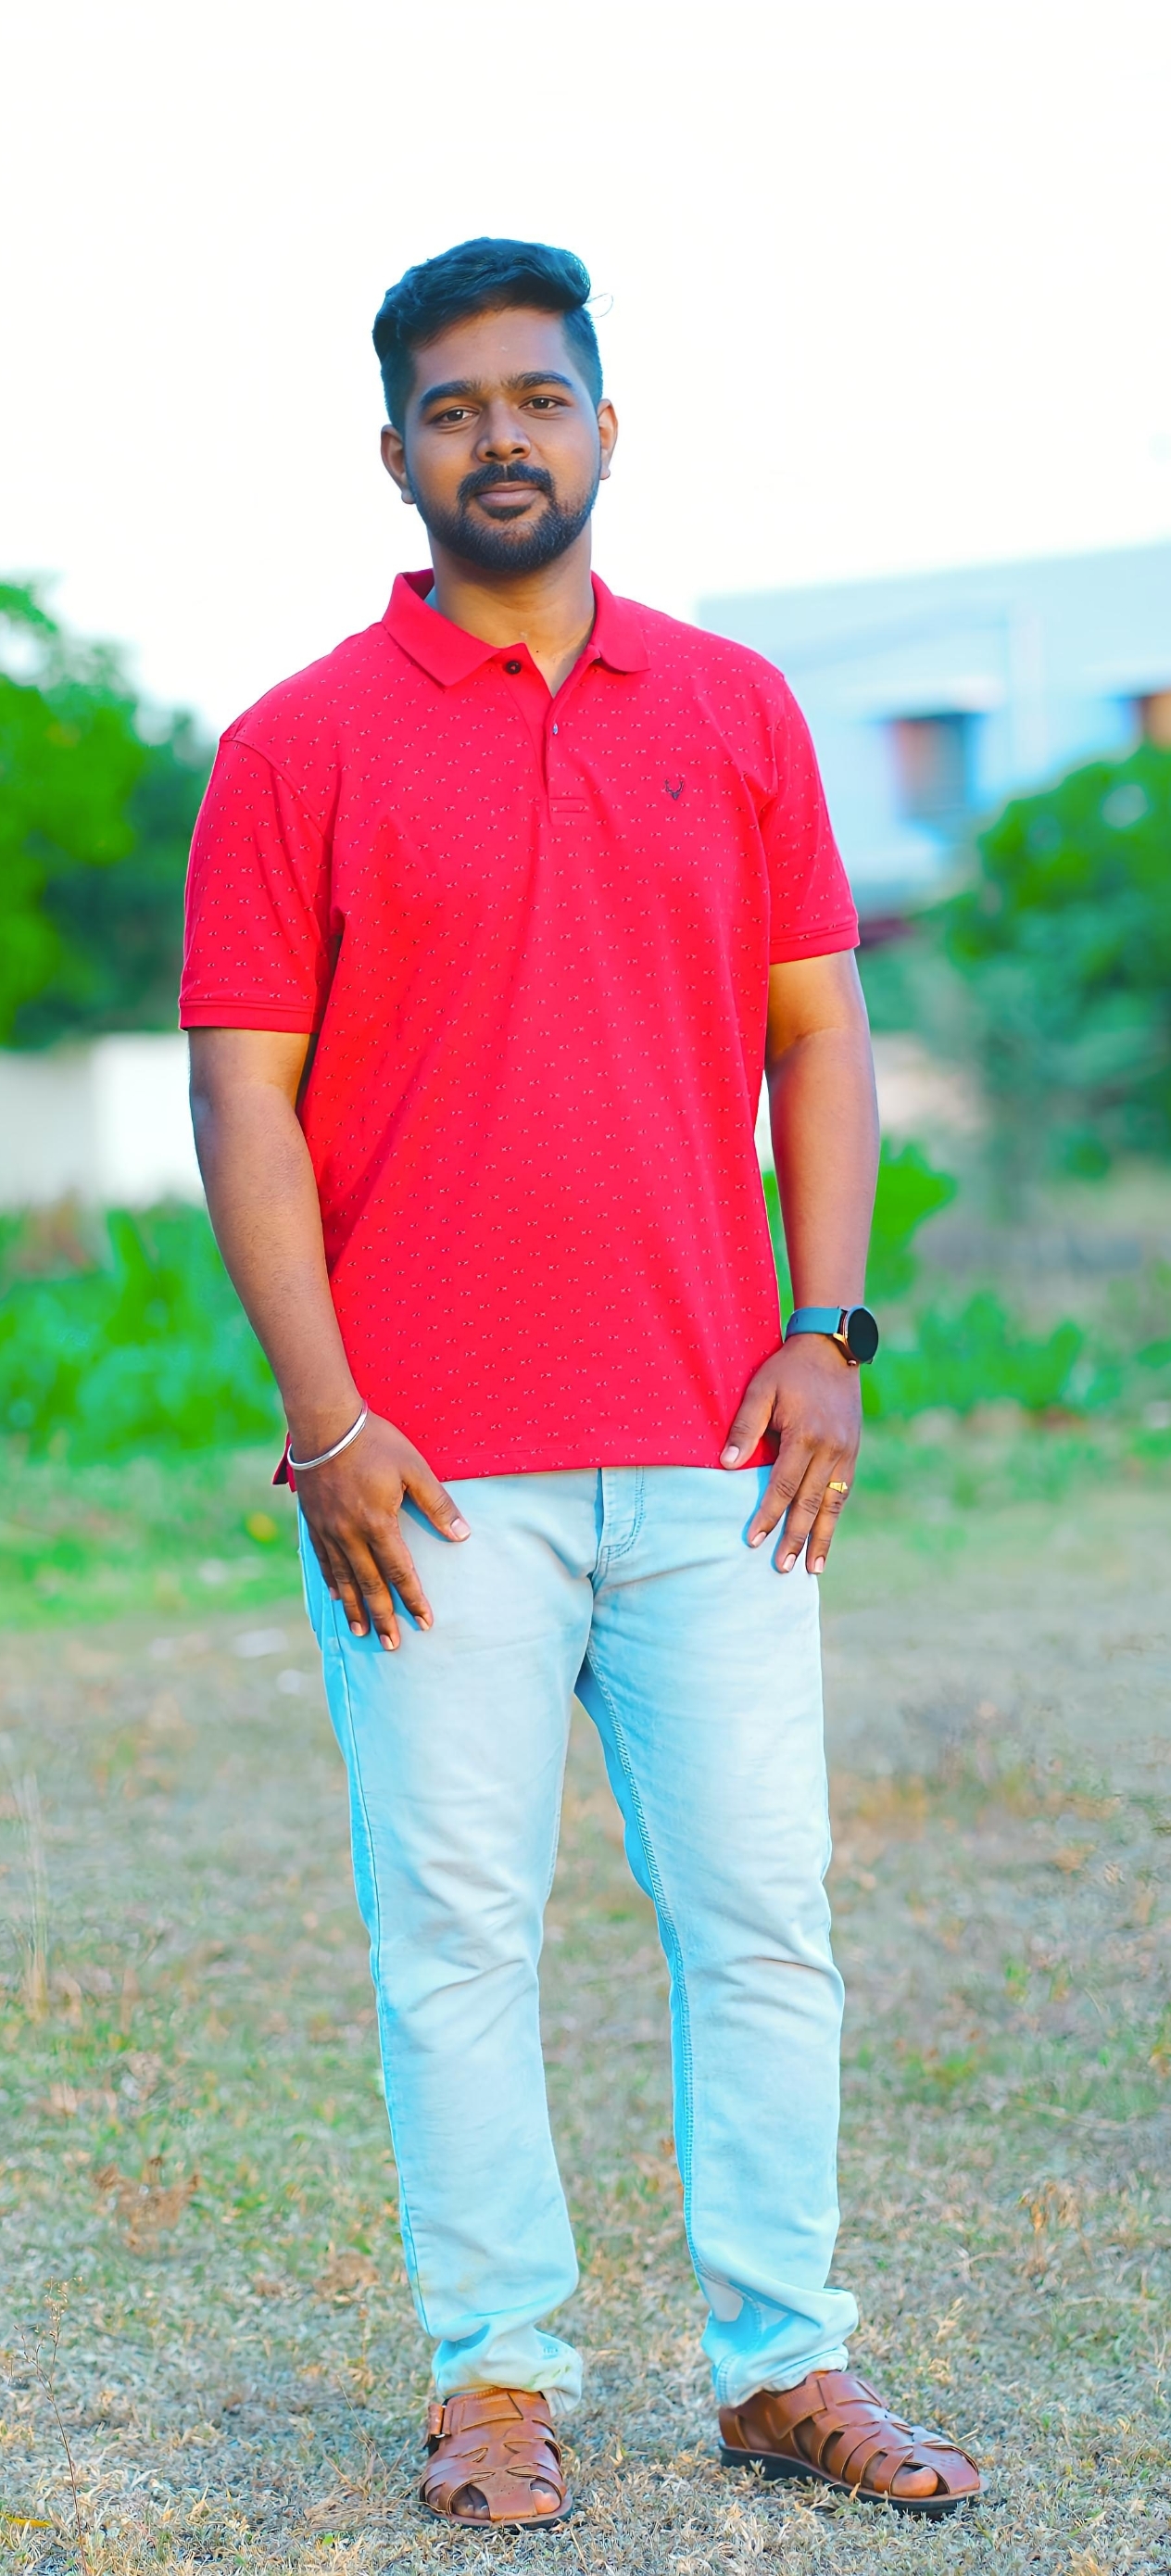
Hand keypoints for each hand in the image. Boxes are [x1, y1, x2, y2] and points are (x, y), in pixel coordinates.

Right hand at [295, 1411, 469, 1647]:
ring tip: (362, 1632)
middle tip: (392, 1645)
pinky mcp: (313, 1521)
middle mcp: (351, 1534)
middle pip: (370, 1585)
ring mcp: (328, 1530)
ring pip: (343, 1579)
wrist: (325, 1423)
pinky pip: (322, 1559)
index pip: (400, 1572)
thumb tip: (462, 1535)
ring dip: (354, 1608)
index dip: (414, 1600)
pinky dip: (331, 1581)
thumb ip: (438, 1504)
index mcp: (379, 1524)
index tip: (425, 1624)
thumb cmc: (375, 1442)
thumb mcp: (414, 1469)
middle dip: (383, 1617)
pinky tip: (336, 1597)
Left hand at [720, 1335, 860, 1572]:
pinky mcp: (853, 1452)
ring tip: (813, 1569)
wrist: (833, 1348)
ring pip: (833, 1504)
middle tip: (783, 1568)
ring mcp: (847, 1453)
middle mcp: (831, 1450)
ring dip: (822, 1538)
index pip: (783, 1486)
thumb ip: (745, 1427)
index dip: (767, 1515)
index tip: (752, 1540)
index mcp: (806, 1436)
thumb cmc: (789, 1368)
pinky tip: (826, 1535)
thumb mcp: (761, 1389)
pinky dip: (834, 1516)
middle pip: (810, 1503)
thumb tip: (727, 1464)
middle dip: (796, 1538)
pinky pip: (843, 1492)